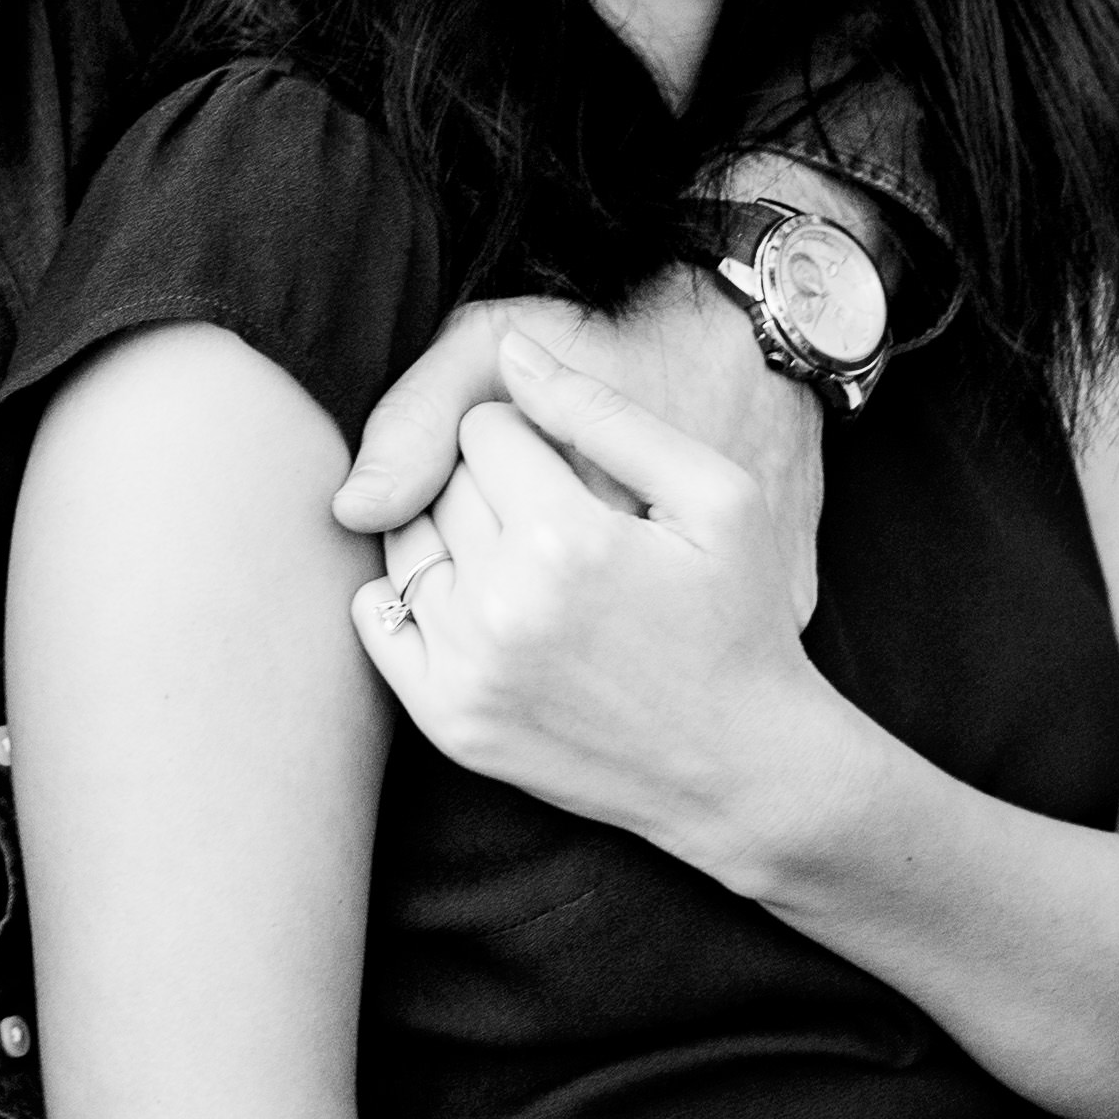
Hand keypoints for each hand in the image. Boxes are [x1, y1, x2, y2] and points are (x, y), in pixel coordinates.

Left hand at [350, 330, 834, 869]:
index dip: (530, 436)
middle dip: (488, 482)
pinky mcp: (448, 722)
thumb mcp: (716, 496)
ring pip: (403, 542)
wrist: (743, 766)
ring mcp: (468, 671)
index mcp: (566, 540)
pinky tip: (478, 599)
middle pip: (442, 482)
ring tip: (520, 557)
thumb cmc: (739, 617)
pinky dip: (410, 594)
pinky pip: (375, 617)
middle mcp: (503, 608)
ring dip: (448, 533)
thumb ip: (607, 414)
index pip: (484, 427)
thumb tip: (513, 352)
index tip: (573, 471)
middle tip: (550, 515)